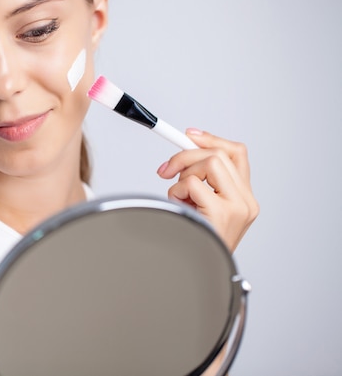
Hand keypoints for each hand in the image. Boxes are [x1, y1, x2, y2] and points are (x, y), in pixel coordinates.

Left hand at [156, 128, 258, 251]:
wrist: (194, 276)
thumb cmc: (194, 243)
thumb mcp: (200, 207)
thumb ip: (200, 182)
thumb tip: (182, 157)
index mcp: (244, 199)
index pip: (237, 154)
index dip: (212, 140)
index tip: (189, 135)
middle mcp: (246, 202)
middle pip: (220, 153)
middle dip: (186, 155)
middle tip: (166, 169)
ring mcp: (237, 207)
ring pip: (209, 162)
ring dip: (183, 175)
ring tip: (179, 197)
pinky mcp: (222, 212)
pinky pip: (192, 183)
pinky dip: (177, 191)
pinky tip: (178, 207)